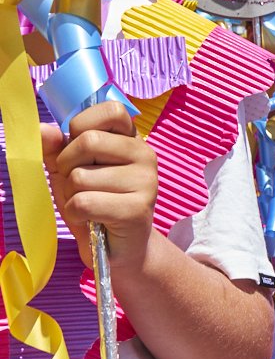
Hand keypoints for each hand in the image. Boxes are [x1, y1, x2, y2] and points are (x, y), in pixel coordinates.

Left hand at [40, 100, 157, 268]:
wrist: (118, 248)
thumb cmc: (96, 203)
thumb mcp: (70, 170)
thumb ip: (56, 148)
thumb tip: (44, 130)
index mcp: (132, 140)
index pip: (112, 110)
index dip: (82, 124)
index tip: (78, 147)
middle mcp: (145, 156)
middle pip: (88, 141)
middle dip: (68, 166)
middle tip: (78, 183)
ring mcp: (146, 182)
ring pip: (81, 176)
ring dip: (71, 195)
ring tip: (88, 205)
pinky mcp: (137, 209)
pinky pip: (84, 202)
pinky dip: (75, 214)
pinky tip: (90, 219)